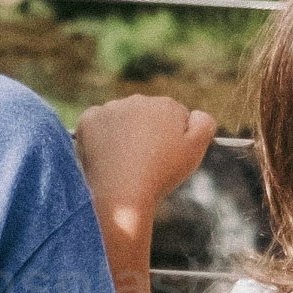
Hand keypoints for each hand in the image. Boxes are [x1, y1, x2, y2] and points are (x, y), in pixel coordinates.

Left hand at [71, 93, 216, 226]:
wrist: (123, 192)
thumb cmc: (162, 173)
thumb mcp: (195, 149)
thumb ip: (205, 123)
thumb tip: (196, 113)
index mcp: (165, 104)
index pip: (172, 119)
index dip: (171, 141)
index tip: (165, 159)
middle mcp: (137, 100)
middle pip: (146, 117)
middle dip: (148, 134)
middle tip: (146, 163)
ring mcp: (110, 109)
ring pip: (122, 120)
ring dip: (125, 135)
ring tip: (126, 162)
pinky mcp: (88, 121)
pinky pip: (98, 124)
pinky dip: (101, 137)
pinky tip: (107, 155)